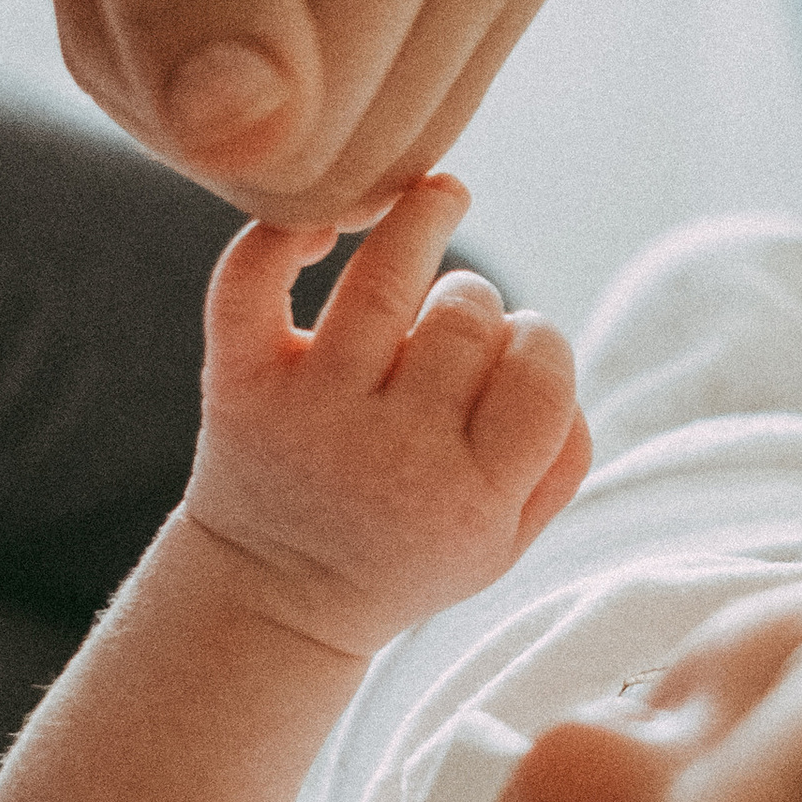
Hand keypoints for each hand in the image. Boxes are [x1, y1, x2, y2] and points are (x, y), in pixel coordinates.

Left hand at [185, 176, 589, 659]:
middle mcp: (393, 457)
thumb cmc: (405, 552)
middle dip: (474, 301)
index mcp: (473, 499)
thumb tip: (548, 347)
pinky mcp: (240, 386)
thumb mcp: (505, 543)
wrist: (270, 601)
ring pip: (384, 275)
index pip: (541, 370)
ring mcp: (312, 417)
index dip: (538, 339)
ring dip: (419, 219)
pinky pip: (253, 278)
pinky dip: (285, 232)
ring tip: (436, 200)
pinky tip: (327, 224)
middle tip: (452, 329)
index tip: (513, 347)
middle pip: (467, 315)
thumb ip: (561, 456)